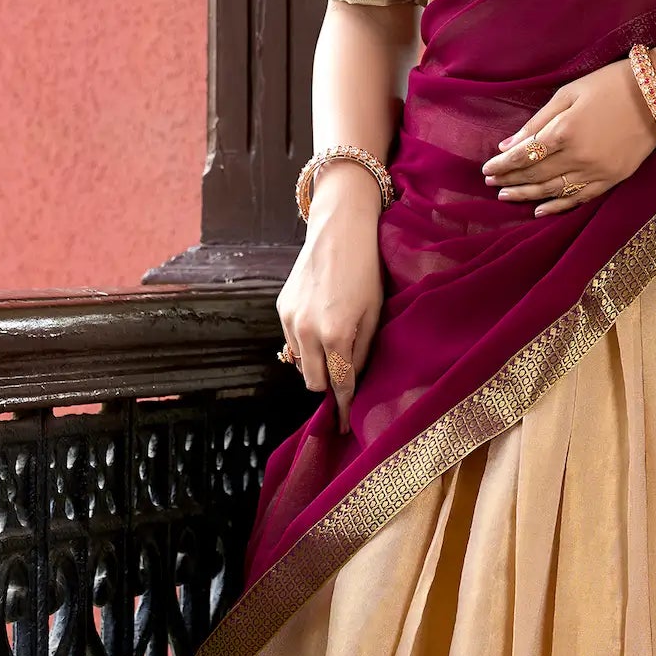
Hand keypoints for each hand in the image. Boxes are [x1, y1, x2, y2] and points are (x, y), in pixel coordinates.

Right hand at [276, 162, 384, 430]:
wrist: (339, 229)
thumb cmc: (367, 270)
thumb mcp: (375, 314)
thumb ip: (362, 352)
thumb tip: (354, 383)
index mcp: (336, 334)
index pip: (338, 386)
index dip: (342, 409)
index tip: (343, 426)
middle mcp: (307, 331)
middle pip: (314, 383)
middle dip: (330, 387)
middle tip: (346, 383)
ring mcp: (290, 319)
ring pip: (300, 364)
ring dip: (317, 365)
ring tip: (336, 349)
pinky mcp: (281, 308)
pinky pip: (291, 342)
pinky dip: (306, 345)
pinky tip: (322, 328)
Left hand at [482, 44, 655, 218]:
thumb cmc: (609, 85)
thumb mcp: (568, 93)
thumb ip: (537, 121)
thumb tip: (507, 145)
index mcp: (564, 131)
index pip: (523, 156)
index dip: (503, 165)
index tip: (486, 170)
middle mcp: (579, 157)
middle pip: (535, 175)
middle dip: (510, 179)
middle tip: (491, 183)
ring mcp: (597, 171)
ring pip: (554, 190)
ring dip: (527, 195)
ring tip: (507, 196)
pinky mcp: (613, 179)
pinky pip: (580, 198)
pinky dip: (558, 206)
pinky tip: (540, 211)